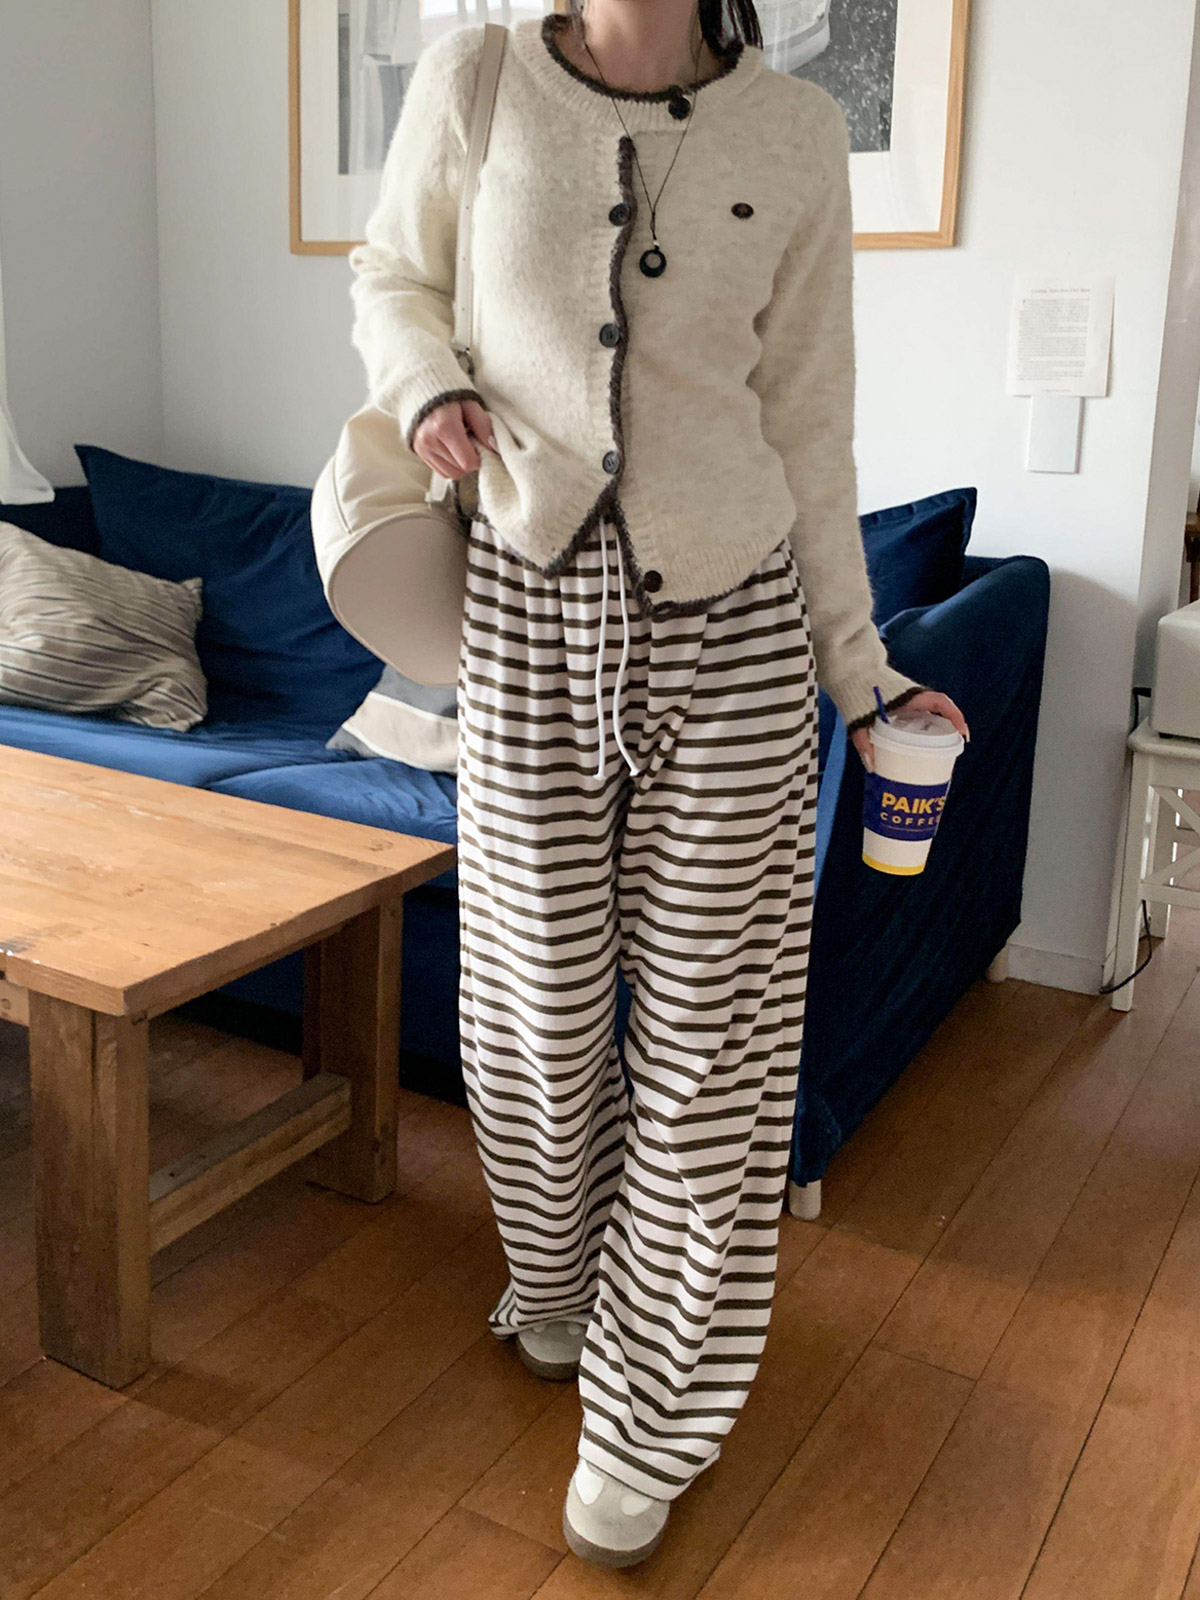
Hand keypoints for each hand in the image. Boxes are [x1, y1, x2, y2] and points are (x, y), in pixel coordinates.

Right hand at [412, 397, 496, 478]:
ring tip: (461, 444)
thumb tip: (494, 447)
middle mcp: (429, 440)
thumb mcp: (471, 404)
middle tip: (472, 443)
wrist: (421, 385)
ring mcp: (422, 448)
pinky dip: (451, 465)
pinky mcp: (419, 452)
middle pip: (460, 470)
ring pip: (450, 474)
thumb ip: (484, 426)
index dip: (480, 458)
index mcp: (444, 426)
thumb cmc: (450, 393)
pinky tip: (452, 448)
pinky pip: (441, 471)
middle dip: (470, 461)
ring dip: (461, 465)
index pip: (468, 462)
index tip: (481, 446)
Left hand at [850, 690, 969, 772]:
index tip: (962, 732)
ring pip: (930, 715)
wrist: (850, 673)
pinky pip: (919, 717)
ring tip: (942, 751)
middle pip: (940, 711)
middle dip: (950, 728)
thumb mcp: (860, 718)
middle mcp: (913, 698)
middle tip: (955, 748)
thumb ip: (863, 740)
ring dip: (939, 729)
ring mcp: (908, 702)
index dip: (955, 716)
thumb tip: (872, 766)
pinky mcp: (901, 707)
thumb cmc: (857, 692)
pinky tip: (919, 747)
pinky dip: (923, 730)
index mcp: (909, 696)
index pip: (940, 702)